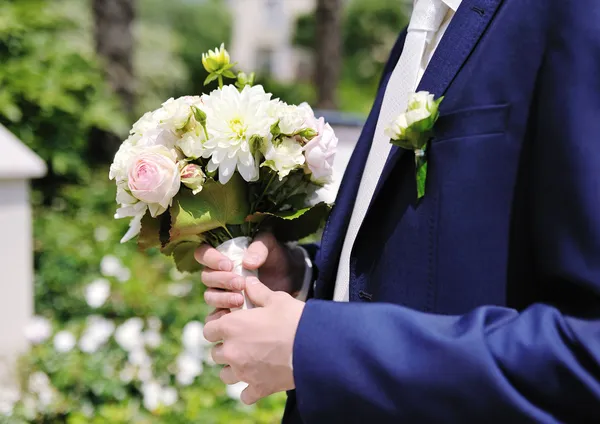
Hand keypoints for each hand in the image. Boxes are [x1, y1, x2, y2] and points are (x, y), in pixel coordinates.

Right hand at [194, 233, 305, 310]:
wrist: (289, 276)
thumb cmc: (275, 256)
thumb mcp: (269, 245)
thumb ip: (259, 248)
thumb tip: (247, 263)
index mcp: (223, 254)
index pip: (203, 253)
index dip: (211, 259)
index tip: (228, 265)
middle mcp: (218, 274)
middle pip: (207, 277)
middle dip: (222, 280)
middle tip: (240, 283)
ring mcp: (222, 292)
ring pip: (210, 296)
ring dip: (223, 298)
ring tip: (240, 300)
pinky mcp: (229, 309)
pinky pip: (215, 315)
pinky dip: (221, 316)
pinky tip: (235, 315)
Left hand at [204, 276, 304, 404]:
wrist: (314, 347)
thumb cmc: (294, 319)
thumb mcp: (277, 299)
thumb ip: (258, 291)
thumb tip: (248, 282)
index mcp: (231, 326)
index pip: (208, 329)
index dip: (217, 326)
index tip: (229, 325)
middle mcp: (232, 351)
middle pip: (215, 353)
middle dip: (225, 347)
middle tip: (243, 341)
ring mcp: (243, 372)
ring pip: (225, 375)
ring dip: (233, 369)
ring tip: (248, 362)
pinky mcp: (258, 388)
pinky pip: (245, 395)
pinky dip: (250, 390)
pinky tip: (259, 380)